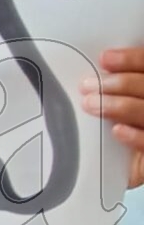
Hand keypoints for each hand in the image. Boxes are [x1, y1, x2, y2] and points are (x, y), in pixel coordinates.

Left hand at [81, 47, 143, 187]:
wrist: (128, 165)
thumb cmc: (125, 131)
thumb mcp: (120, 104)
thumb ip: (118, 90)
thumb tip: (97, 73)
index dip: (131, 59)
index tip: (105, 59)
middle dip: (120, 83)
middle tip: (88, 86)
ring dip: (119, 106)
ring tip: (92, 105)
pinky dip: (135, 136)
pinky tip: (117, 131)